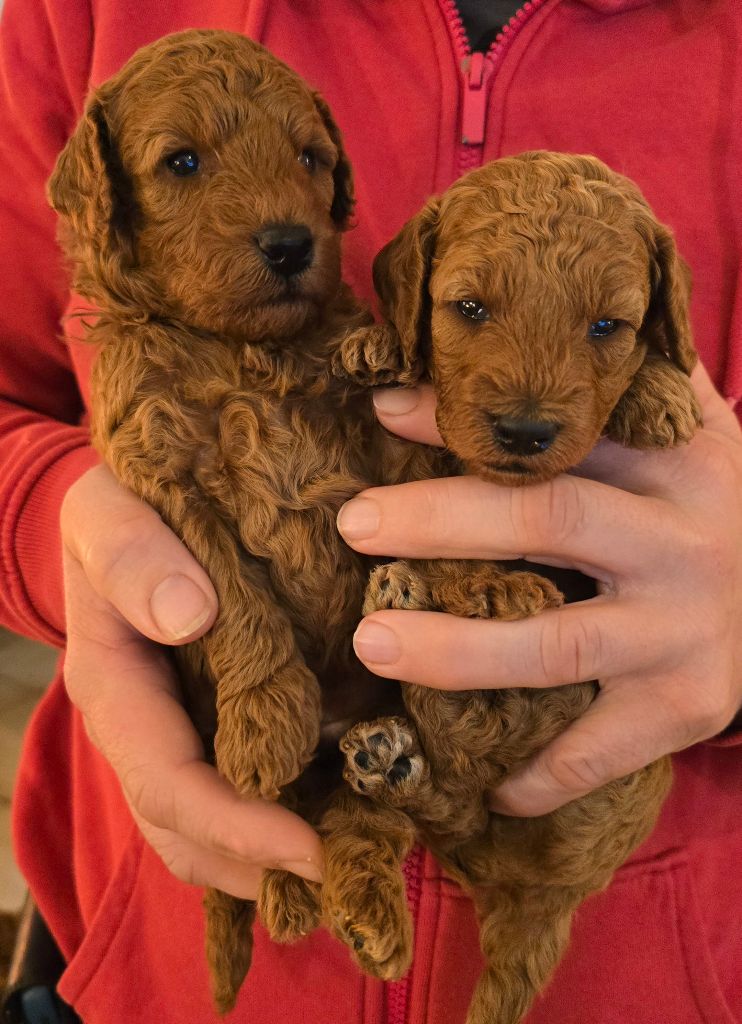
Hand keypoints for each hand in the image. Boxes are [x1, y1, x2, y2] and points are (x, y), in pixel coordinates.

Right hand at [61, 465, 322, 895]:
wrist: (127, 512)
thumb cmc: (117, 509)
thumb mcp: (106, 512)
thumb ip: (133, 557)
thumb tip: (191, 616)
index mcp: (114, 689)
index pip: (166, 782)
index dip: (233, 825)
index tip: (308, 849)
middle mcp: (146, 729)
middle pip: (188, 832)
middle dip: (261, 866)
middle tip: (350, 875)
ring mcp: (179, 731)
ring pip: (213, 829)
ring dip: (275, 860)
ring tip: (357, 862)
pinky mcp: (215, 721)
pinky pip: (245, 785)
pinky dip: (287, 814)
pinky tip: (347, 810)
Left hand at [337, 365, 741, 815]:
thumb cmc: (700, 502)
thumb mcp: (666, 431)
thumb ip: (583, 394)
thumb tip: (423, 382)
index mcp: (674, 461)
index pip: (561, 435)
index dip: (470, 426)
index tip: (384, 414)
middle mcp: (683, 543)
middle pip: (549, 522)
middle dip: (443, 522)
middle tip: (355, 523)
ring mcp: (686, 633)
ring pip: (556, 643)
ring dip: (457, 651)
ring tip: (372, 641)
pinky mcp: (687, 705)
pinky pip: (600, 749)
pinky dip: (540, 774)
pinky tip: (480, 783)